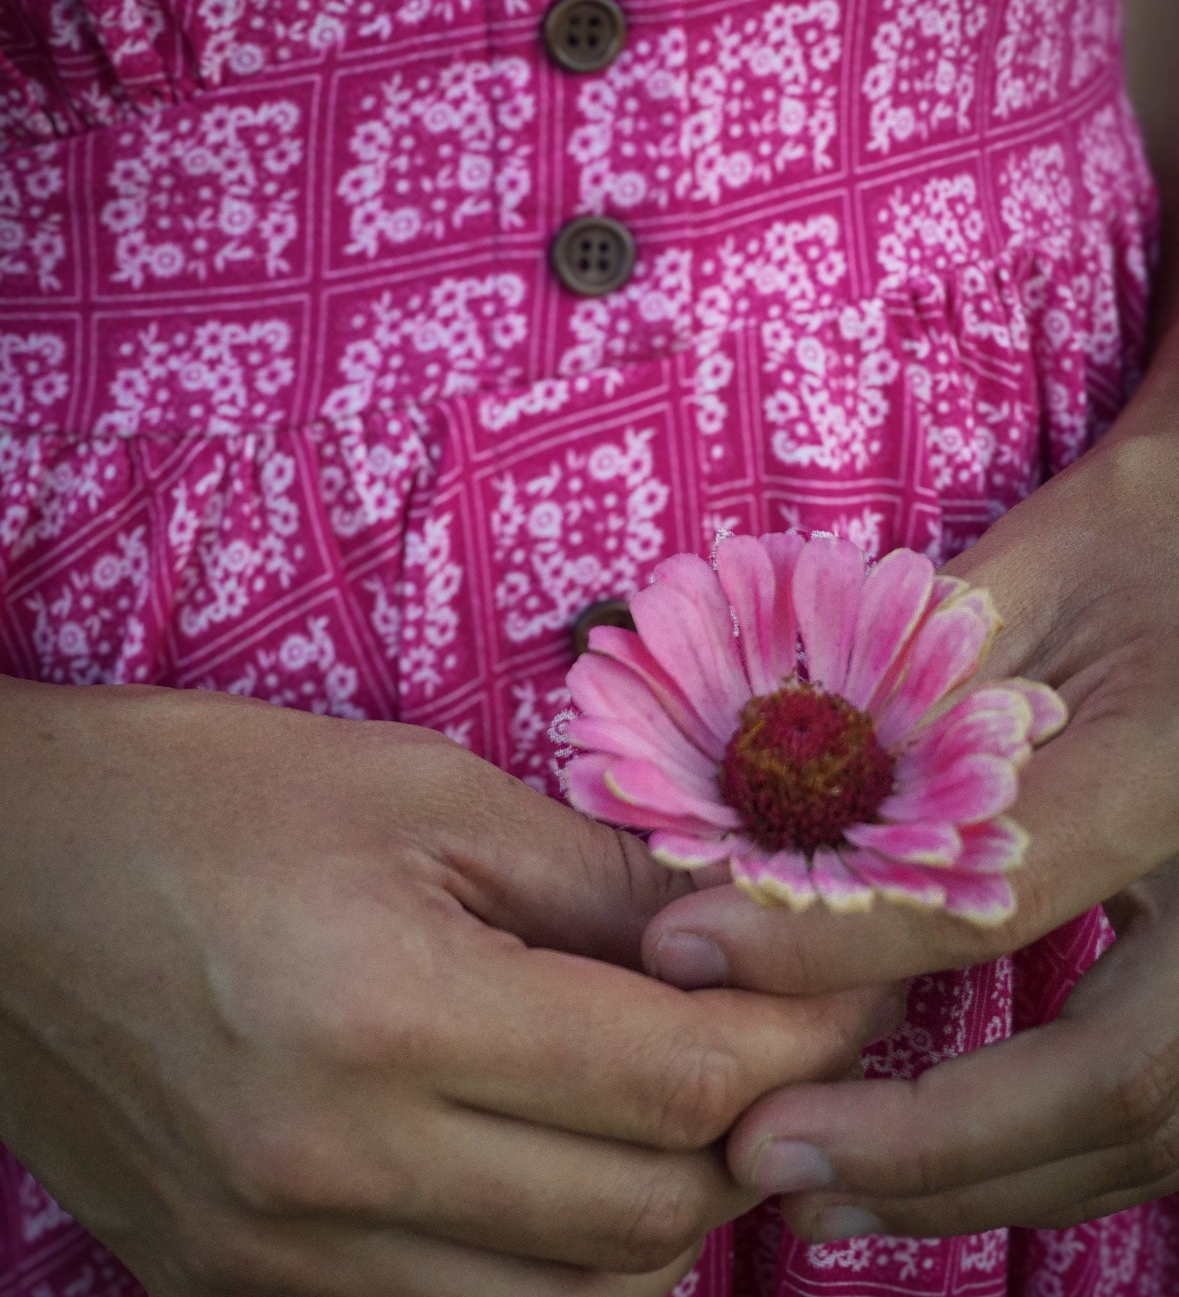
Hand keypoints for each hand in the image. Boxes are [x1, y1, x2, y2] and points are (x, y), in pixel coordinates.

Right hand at [0, 680, 895, 1294]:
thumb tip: (747, 929)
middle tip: (780, 1032)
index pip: (674, 1078)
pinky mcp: (240, 1291)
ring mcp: (282, 1259)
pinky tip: (559, 1166)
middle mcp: (337, 1173)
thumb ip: (595, 878)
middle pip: (646, 1214)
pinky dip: (550, 1262)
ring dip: (665, 1209)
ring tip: (678, 1099)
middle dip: (752, 1126)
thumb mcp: (414, 791)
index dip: (798, 1032)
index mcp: (386, 1013)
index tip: (847, 980)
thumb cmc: (203, 794)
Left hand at [640, 421, 1178, 1240]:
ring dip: (984, 1181)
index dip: (834, 942)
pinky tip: (940, 1160)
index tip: (688, 947)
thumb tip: (765, 815)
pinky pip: (1166, 1110)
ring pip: (1155, 1128)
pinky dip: (1048, 1156)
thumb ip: (917, 690)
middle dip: (934, 1146)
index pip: (996, 890)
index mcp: (1178, 760)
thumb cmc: (1151, 531)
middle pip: (1120, 1077)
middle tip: (767, 1158)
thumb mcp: (1039, 568)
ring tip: (826, 1188)